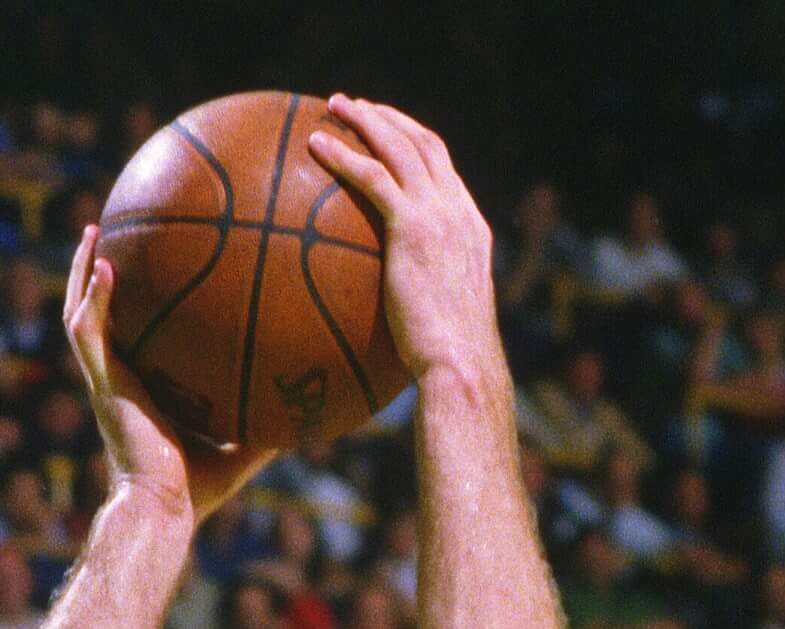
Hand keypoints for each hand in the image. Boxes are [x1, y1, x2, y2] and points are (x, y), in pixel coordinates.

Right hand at [64, 226, 267, 521]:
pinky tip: (106, 263)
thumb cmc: (196, 492)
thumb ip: (266, 424)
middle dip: (98, 275)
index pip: (130, 339)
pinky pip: (89, 331)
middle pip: (98, 316)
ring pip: (80, 314)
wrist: (163, 509)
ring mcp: (105, 381)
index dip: (131, 307)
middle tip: (110, 234)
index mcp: (139, 391)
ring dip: (82, 272)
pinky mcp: (103, 385)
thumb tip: (309, 405)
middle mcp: (116, 381)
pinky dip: (94, 297)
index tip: (145, 272)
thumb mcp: (241, 449)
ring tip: (95, 230)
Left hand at [307, 96, 501, 385]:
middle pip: (425, 144)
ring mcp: (439, 216)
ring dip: (367, 119)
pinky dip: (345, 155)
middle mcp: (459, 212)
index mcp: (469, 229)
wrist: (461, 364)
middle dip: (389, 118)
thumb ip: (418, 305)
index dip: (414, 145)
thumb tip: (387, 324)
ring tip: (334, 107)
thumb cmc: (446, 363)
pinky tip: (315, 146)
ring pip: (401, 147)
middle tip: (355, 107)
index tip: (387, 135)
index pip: (443, 171)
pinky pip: (374, 177)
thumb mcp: (438, 325)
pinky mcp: (414, 227)